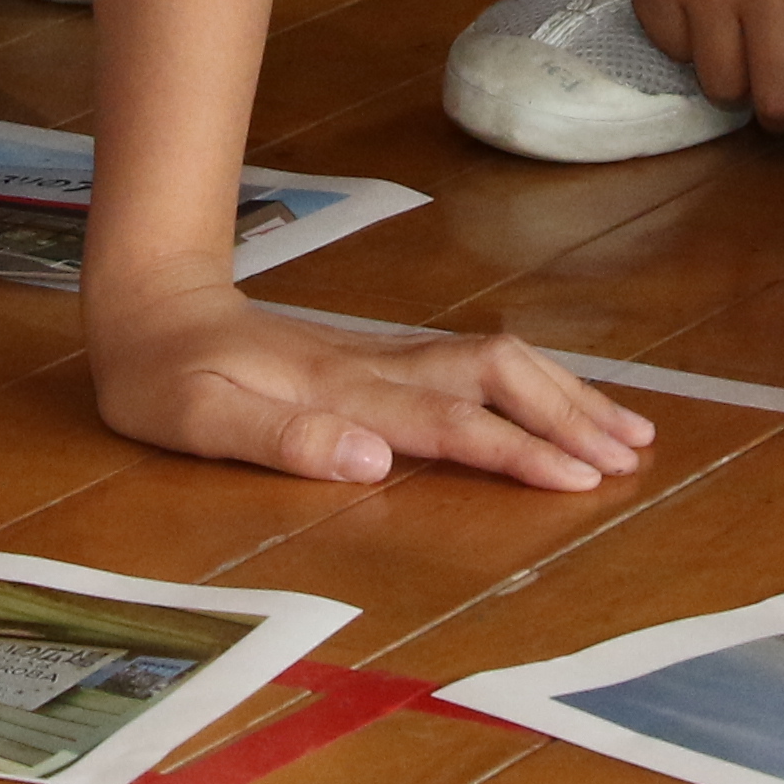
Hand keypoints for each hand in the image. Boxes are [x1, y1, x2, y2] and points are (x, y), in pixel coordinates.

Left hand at [85, 266, 653, 491]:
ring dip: (565, 395)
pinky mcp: (383, 357)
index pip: (449, 421)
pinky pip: (478, 365)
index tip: (578, 482)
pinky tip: (561, 405)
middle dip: (568, 415)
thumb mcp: (192, 417)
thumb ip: (279, 438)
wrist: (151, 301)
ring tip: (630, 434)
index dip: (517, 451)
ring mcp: (384, 355)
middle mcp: (376, 365)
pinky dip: (535, 384)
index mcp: (339, 391)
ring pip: (497, 363)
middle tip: (633, 458)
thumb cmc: (161, 374)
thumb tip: (374, 460)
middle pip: (497, 376)